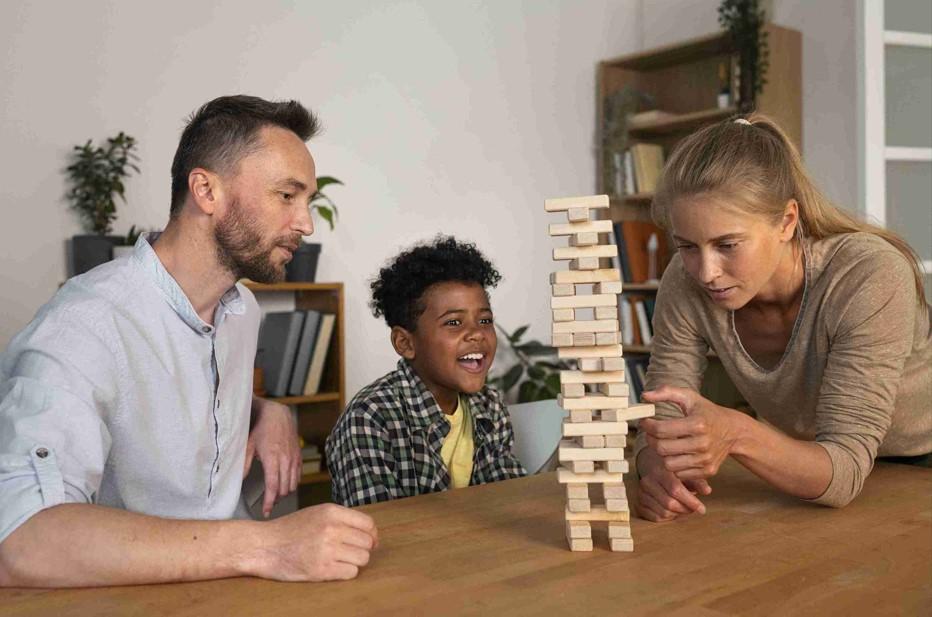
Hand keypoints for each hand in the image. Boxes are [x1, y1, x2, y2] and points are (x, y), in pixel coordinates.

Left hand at [244, 399, 300, 517]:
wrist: (278, 415)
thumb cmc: (261, 429)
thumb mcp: (248, 445)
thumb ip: (244, 463)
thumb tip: (238, 480)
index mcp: (272, 458)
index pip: (273, 487)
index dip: (269, 502)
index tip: (266, 512)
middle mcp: (285, 460)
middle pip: (284, 489)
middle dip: (276, 500)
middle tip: (268, 504)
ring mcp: (294, 458)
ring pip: (293, 485)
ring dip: (284, 493)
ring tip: (275, 496)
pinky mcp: (299, 457)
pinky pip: (298, 477)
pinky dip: (292, 484)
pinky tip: (284, 484)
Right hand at [252, 503, 379, 580]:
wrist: (264, 546)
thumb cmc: (290, 530)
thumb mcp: (317, 513)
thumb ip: (341, 519)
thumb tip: (370, 533)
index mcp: (331, 512)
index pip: (368, 524)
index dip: (372, 534)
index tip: (368, 541)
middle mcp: (331, 529)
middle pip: (368, 543)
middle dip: (362, 549)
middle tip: (350, 552)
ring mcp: (326, 550)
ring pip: (362, 558)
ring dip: (355, 561)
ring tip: (340, 560)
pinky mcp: (321, 570)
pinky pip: (351, 573)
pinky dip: (346, 572)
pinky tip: (333, 568)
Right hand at [636, 447, 711, 521]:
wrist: (652, 465)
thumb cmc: (673, 471)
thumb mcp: (686, 473)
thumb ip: (697, 482)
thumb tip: (707, 491)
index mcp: (660, 471)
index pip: (675, 490)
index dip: (690, 502)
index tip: (702, 509)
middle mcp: (647, 482)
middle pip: (669, 503)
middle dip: (685, 510)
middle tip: (694, 509)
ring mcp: (641, 493)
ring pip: (663, 512)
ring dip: (677, 514)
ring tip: (684, 509)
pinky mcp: (638, 503)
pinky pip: (655, 518)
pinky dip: (667, 518)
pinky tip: (673, 512)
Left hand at [640, 386, 740, 480]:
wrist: (733, 431)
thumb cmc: (707, 413)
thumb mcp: (689, 397)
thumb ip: (666, 392)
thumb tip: (645, 396)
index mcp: (697, 424)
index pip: (661, 429)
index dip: (647, 426)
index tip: (645, 422)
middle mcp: (703, 444)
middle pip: (662, 449)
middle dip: (651, 440)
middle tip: (652, 433)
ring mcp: (706, 460)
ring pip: (669, 464)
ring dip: (663, 454)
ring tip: (666, 443)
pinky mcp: (708, 471)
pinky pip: (680, 474)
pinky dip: (675, 465)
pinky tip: (677, 454)